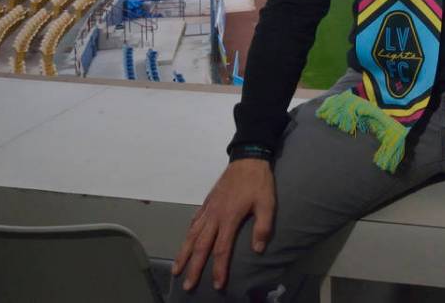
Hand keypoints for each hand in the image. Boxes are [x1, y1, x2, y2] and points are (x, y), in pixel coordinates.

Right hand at [172, 158, 275, 290]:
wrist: (247, 159)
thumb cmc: (259, 182)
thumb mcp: (267, 203)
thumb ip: (263, 226)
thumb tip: (257, 250)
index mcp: (229, 218)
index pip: (221, 249)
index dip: (219, 268)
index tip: (217, 285)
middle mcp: (214, 215)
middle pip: (201, 246)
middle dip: (194, 267)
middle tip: (187, 286)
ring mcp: (209, 208)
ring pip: (192, 234)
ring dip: (184, 253)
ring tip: (176, 269)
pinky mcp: (207, 201)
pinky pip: (194, 220)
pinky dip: (189, 233)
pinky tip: (186, 241)